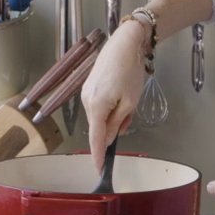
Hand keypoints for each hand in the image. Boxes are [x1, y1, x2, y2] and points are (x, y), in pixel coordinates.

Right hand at [80, 20, 148, 171]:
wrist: (123, 45)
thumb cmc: (129, 72)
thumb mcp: (129, 102)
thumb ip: (118, 123)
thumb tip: (109, 138)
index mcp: (96, 106)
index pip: (96, 138)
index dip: (98, 156)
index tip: (99, 170)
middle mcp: (86, 101)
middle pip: (98, 127)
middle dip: (113, 129)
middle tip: (129, 117)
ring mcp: (85, 93)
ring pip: (99, 116)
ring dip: (113, 117)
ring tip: (128, 102)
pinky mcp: (89, 87)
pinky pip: (98, 106)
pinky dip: (109, 108)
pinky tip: (121, 97)